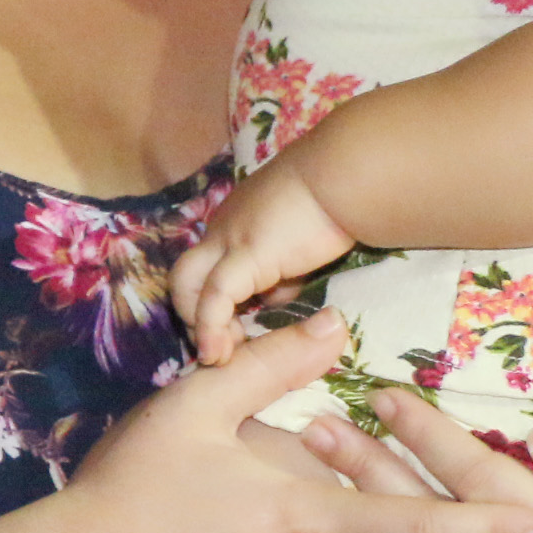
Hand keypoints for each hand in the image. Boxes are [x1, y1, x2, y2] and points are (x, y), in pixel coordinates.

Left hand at [166, 162, 355, 365]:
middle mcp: (224, 228)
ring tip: (217, 356)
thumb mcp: (303, 248)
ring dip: (197, 325)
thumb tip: (277, 299)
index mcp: (236, 225)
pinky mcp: (246, 251)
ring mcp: (230, 237)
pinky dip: (212, 327)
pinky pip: (216, 295)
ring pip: (187, 283)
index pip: (208, 270)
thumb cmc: (336, 204)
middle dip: (194, 315)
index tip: (237, 332)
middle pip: (184, 274)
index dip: (214, 305)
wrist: (348, 176)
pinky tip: (218, 352)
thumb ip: (285, 274)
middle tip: (222, 347)